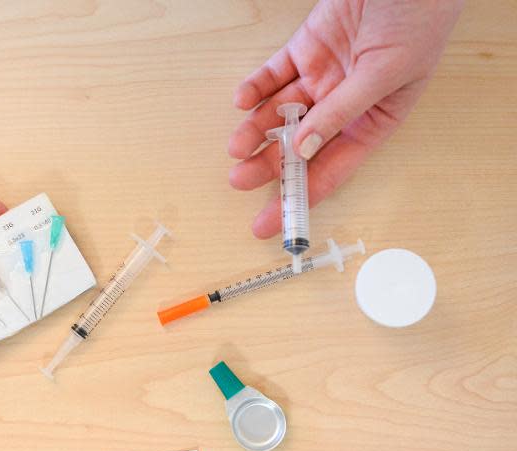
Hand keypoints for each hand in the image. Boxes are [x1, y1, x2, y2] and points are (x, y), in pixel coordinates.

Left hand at [228, 0, 462, 237]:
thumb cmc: (419, 20)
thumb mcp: (385, 72)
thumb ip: (342, 111)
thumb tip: (303, 147)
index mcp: (372, 122)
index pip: (330, 171)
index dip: (299, 199)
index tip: (268, 225)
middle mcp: (343, 106)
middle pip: (297, 146)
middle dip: (268, 166)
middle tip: (239, 179)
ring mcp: (322, 77)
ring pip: (280, 113)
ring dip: (255, 129)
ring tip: (235, 145)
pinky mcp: (305, 49)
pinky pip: (274, 74)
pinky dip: (256, 87)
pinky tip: (242, 99)